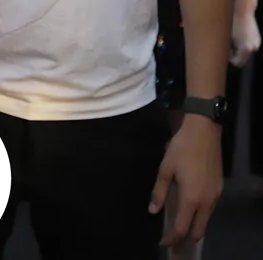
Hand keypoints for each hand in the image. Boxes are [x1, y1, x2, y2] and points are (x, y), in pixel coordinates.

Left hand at [149, 114, 221, 246]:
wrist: (204, 130)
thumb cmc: (182, 148)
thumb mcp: (165, 168)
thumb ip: (159, 191)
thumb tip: (152, 211)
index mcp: (191, 199)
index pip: (181, 228)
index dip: (171, 238)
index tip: (162, 242)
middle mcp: (207, 202)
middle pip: (198, 231)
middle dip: (185, 238)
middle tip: (172, 238)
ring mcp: (215, 195)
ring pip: (206, 221)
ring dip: (194, 226)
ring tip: (180, 224)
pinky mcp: (219, 188)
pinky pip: (210, 210)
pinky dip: (200, 215)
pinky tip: (191, 208)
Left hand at [231, 9, 260, 66]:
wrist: (243, 11)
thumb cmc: (232, 22)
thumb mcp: (227, 38)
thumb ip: (228, 49)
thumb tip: (224, 56)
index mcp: (246, 48)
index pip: (237, 63)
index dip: (230, 58)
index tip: (226, 50)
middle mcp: (253, 47)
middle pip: (243, 58)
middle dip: (235, 54)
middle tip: (229, 45)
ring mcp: (257, 43)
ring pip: (247, 52)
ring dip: (240, 49)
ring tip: (234, 39)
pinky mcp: (258, 38)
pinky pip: (250, 45)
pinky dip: (244, 44)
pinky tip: (240, 36)